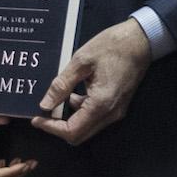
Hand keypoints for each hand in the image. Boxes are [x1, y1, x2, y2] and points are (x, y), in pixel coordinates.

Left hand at [30, 18, 152, 145]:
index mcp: (101, 104)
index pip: (72, 131)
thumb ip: (62, 85)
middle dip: (58, 127)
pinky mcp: (118, 106)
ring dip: (69, 119)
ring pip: (87, 128)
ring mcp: (116, 112)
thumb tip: (45, 105)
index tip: (36, 118)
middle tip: (43, 112)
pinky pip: (95, 118)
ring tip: (57, 99)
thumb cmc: (111, 46)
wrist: (140, 40)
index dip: (51, 128)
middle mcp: (111, 114)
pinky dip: (80, 112)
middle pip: (79, 135)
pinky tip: (73, 93)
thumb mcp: (81, 61)